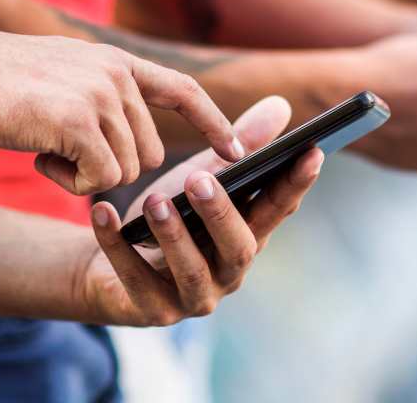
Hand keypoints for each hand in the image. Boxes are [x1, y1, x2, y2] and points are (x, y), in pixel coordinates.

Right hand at [0, 28, 243, 194]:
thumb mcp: (64, 74)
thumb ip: (102, 94)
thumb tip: (127, 143)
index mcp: (117, 63)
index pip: (183, 91)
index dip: (214, 121)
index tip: (236, 148)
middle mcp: (117, 76)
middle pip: (149, 153)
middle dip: (111, 165)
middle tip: (60, 148)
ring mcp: (101, 96)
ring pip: (127, 170)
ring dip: (84, 173)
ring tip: (44, 144)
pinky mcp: (79, 122)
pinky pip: (101, 180)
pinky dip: (70, 183)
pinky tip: (39, 155)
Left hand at [78, 96, 322, 325]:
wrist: (109, 269)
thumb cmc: (169, 218)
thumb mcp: (203, 176)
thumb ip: (240, 147)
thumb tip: (280, 105)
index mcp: (248, 236)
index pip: (279, 210)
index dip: (296, 184)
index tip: (311, 152)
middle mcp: (228, 272)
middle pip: (238, 247)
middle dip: (222, 213)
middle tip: (201, 178)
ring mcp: (192, 297)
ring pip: (192, 271)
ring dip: (175, 236)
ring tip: (157, 201)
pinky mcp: (151, 310)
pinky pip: (135, 280)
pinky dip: (118, 247)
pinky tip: (104, 211)